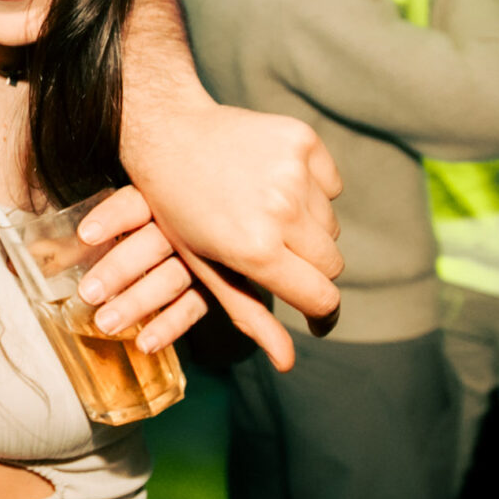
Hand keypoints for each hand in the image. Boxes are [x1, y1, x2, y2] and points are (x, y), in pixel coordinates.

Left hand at [72, 185, 210, 350]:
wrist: (214, 224)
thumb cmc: (142, 225)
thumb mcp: (109, 224)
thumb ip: (71, 241)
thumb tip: (17, 260)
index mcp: (156, 200)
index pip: (134, 203)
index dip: (111, 218)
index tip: (85, 235)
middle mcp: (182, 225)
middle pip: (153, 243)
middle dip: (119, 269)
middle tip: (88, 293)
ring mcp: (202, 256)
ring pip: (172, 277)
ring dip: (138, 302)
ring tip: (105, 323)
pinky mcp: (216, 285)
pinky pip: (194, 307)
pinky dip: (170, 326)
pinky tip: (145, 342)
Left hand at [123, 103, 344, 371]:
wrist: (167, 134)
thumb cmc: (179, 211)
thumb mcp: (208, 268)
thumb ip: (251, 315)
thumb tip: (287, 364)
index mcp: (256, 250)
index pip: (322, 297)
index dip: (321, 312)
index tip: (316, 316)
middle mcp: (281, 211)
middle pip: (332, 262)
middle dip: (312, 270)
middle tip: (283, 259)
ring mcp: (294, 172)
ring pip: (331, 224)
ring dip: (310, 229)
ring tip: (270, 218)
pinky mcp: (302, 140)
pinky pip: (331, 183)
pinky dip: (313, 190)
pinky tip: (277, 184)